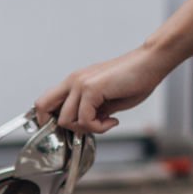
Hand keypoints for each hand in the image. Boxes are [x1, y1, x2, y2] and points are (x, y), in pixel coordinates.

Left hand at [35, 45, 168, 135]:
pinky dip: (99, 127)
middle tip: (82, 130)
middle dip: (56, 127)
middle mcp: (73, 81)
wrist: (151, 63)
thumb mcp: (107, 101)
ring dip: (86, 129)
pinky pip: (84, 119)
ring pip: (65, 120)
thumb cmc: (134, 79)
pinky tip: (113, 120)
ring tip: (106, 123)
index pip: (46, 102)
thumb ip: (93, 112)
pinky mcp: (91, 88)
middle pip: (42, 107)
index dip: (49, 120)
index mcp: (75, 82)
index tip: (71, 130)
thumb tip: (86, 127)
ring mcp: (80, 83)